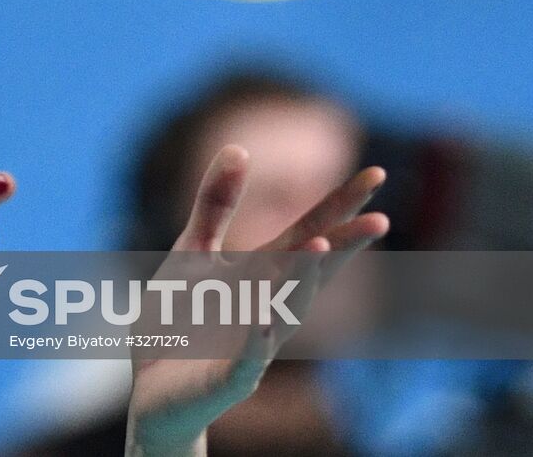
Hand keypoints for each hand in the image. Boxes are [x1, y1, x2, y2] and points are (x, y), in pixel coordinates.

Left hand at [125, 145, 387, 455]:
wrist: (152, 387)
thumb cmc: (181, 317)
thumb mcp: (193, 250)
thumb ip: (216, 203)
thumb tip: (240, 146)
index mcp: (261, 272)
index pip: (309, 233)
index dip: (341, 206)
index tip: (377, 173)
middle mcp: (267, 305)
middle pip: (310, 271)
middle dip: (342, 246)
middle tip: (380, 219)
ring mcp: (251, 342)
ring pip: (283, 312)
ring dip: (300, 282)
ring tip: (317, 246)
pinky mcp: (226, 378)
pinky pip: (244, 361)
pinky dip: (255, 343)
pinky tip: (263, 323)